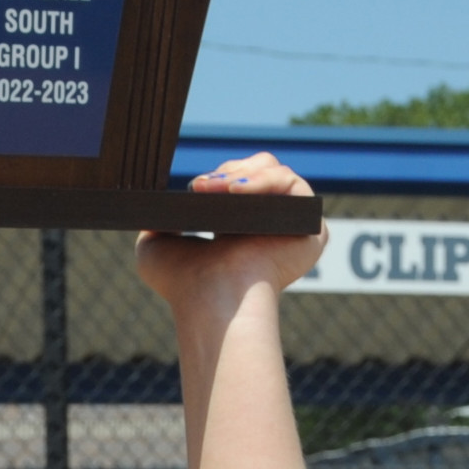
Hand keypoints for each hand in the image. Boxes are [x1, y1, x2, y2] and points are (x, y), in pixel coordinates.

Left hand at [134, 152, 324, 311]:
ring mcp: (294, 227)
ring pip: (275, 173)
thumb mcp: (155, 244)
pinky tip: (236, 192)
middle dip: (229, 172)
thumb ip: (159, 220)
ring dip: (241, 176)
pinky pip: (293, 186)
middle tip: (202, 187)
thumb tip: (159, 204)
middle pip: (261, 170)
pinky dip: (264, 182)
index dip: (220, 177)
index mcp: (240, 229)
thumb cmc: (182, 284)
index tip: (196, 186)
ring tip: (215, 191)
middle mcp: (271, 227)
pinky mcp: (313, 229)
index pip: (240, 183)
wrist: (210, 299)